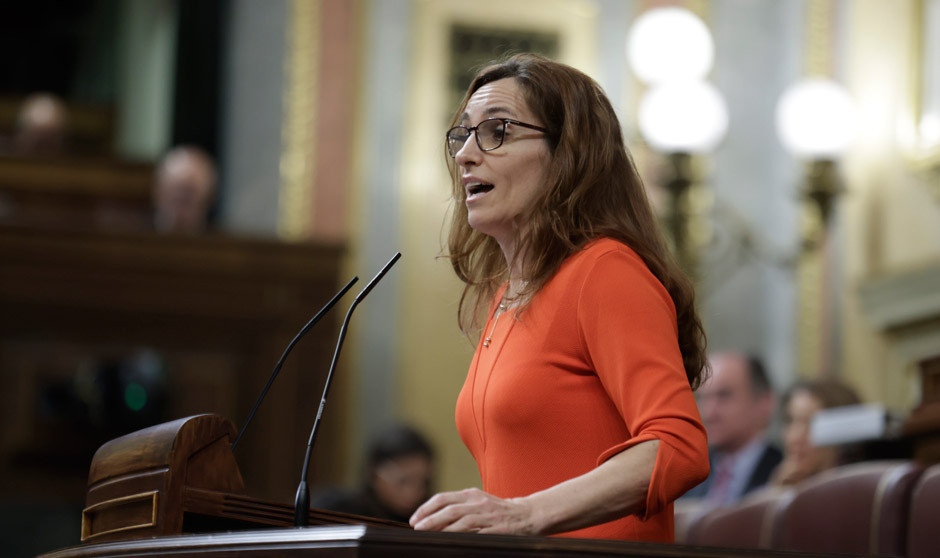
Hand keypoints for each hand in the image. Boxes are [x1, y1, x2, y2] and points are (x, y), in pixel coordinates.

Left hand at [409, 488, 539, 534]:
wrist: (528, 514)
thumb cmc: (498, 510)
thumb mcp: (478, 502)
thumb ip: (459, 506)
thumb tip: (434, 518)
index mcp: (471, 494)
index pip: (443, 498)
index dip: (426, 508)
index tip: (414, 519)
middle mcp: (478, 503)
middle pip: (449, 509)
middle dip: (429, 519)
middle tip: (416, 528)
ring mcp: (487, 516)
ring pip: (460, 521)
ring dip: (441, 529)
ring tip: (427, 534)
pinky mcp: (496, 529)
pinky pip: (475, 534)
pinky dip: (460, 537)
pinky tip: (450, 542)